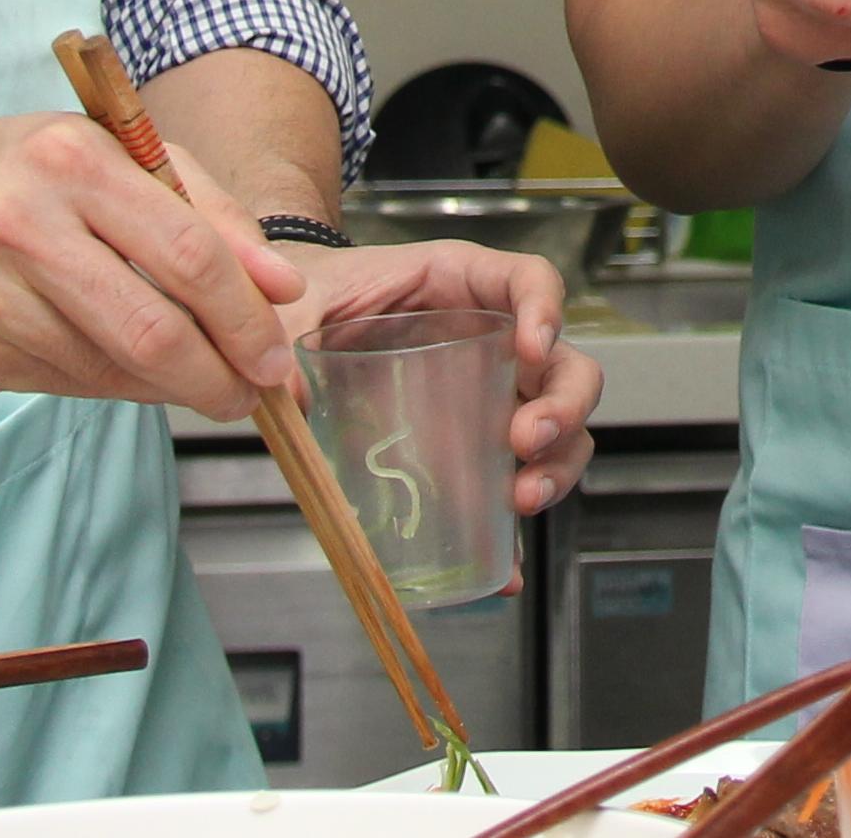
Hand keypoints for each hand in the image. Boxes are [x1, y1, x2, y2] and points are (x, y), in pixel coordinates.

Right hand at [0, 114, 310, 424]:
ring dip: (168, 385)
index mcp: (69, 159)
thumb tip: (280, 286)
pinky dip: (110, 383)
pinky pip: (67, 385)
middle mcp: (20, 225)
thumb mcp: (109, 153)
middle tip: (251, 393)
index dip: (245, 317)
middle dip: (218, 376)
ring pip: (110, 368)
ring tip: (195, 376)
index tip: (277, 355)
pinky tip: (120, 364)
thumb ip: (205, 210)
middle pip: (152, 328)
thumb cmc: (9, 171)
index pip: (187, 253)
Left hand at [251, 235, 608, 516]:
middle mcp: (494, 341)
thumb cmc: (323, 294)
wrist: (307, 324)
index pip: (531, 281)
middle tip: (527, 438)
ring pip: (558, 430)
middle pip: (566, 365)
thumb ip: (293, 322)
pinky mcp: (472, 449)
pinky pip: (506, 490)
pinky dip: (513, 536)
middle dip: (562, 406)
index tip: (533, 347)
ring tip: (522, 498)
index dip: (546, 310)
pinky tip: (505, 568)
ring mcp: (491, 398)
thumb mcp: (308, 295)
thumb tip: (284, 385)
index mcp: (463, 285)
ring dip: (555, 467)